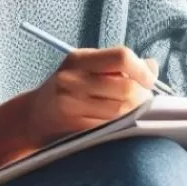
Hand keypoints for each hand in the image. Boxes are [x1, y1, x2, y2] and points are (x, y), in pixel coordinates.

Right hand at [24, 47, 158, 146]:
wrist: (33, 116)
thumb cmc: (67, 89)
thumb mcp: (86, 68)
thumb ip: (118, 65)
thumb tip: (152, 66)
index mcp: (78, 60)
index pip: (121, 57)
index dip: (141, 70)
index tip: (149, 80)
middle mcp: (72, 80)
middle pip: (125, 87)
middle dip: (142, 95)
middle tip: (144, 100)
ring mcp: (71, 105)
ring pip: (121, 111)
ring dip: (135, 112)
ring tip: (133, 111)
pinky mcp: (74, 128)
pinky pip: (110, 128)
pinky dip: (122, 126)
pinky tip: (120, 123)